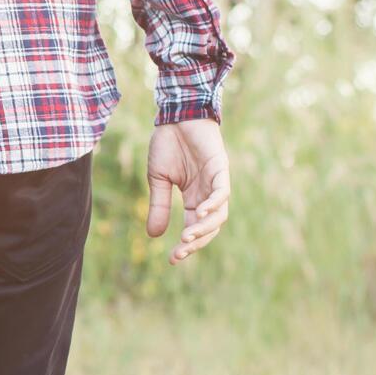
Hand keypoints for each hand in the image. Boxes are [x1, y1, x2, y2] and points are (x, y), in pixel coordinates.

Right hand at [145, 118, 230, 264]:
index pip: (194, 227)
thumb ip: (159, 206)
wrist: (174, 115)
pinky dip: (214, 204)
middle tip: (180, 252)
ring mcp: (216, 181)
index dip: (186, 245)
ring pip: (219, 213)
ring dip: (205, 228)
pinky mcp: (220, 167)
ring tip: (187, 236)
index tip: (172, 259)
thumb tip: (153, 236)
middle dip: (196, 242)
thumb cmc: (168, 143)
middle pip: (210, 226)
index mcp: (194, 197)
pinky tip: (200, 211)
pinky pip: (222, 191)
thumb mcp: (158, 180)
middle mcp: (208, 193)